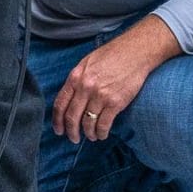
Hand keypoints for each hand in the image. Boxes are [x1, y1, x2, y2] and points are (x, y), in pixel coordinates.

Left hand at [52, 16, 181, 143]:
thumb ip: (77, 80)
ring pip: (88, 123)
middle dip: (71, 132)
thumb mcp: (87, 63)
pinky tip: (102, 134)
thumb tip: (71, 98)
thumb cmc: (112, 55)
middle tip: (74, 139)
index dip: (57, 121)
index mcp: (75, 77)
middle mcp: (85, 88)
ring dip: (89, 134)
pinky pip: (103, 124)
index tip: (59, 130)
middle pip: (72, 117)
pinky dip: (101, 133)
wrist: (135, 52)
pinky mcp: (115, 102)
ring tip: (91, 136)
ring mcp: (100, 96)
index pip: (60, 104)